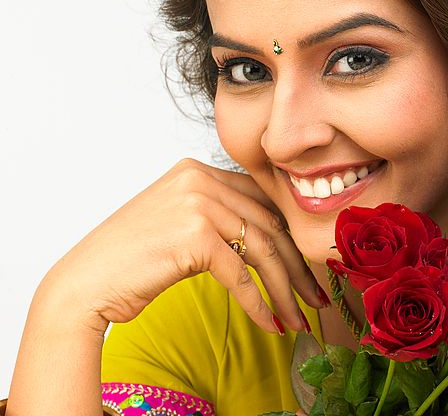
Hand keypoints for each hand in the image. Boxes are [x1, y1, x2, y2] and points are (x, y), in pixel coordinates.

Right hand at [41, 158, 323, 334]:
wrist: (83, 284)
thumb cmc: (131, 261)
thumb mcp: (180, 224)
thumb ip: (219, 219)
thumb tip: (271, 240)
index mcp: (199, 170)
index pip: (262, 201)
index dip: (290, 236)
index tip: (310, 267)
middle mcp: (200, 179)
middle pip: (268, 225)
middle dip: (297, 267)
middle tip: (317, 299)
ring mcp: (197, 203)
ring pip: (262, 250)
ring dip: (286, 290)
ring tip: (301, 319)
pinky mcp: (194, 235)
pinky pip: (241, 275)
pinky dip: (259, 303)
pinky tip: (272, 324)